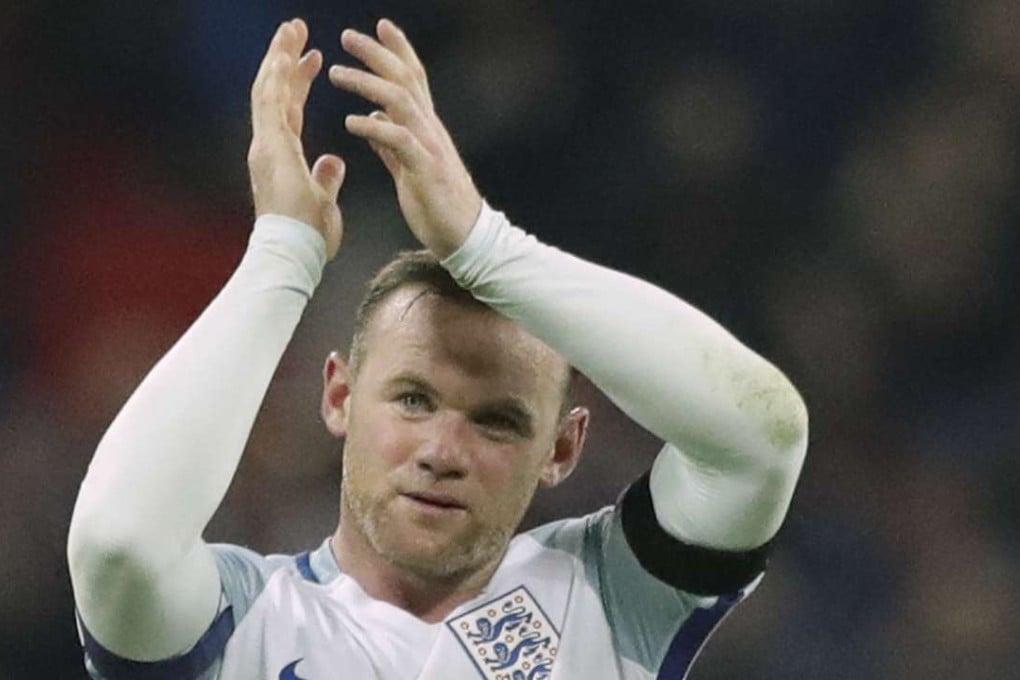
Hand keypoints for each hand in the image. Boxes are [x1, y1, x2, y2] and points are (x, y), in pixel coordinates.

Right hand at [249, 19, 345, 259]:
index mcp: (282, 155)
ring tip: (290, 29)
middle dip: (284, 58)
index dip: (299, 81)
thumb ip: (325, 177)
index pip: (289, 108)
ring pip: (268, 91)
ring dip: (279, 58)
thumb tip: (333, 162)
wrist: (294, 252)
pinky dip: (278, 79)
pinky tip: (286, 56)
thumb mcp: (323, 200)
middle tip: (295, 29)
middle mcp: (268, 146)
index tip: (313, 57)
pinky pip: (271, 106)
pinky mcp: (269, 148)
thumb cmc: (308, 235)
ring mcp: (265, 145)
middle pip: (274, 91)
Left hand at [329, 18, 482, 258]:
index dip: (397, 51)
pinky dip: (374, 127)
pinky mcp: (425, 169)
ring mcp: (429, 147)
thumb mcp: (410, 169)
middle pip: (405, 79)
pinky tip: (352, 121)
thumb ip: (391, 144)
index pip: (412, 79)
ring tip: (337, 73)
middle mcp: (429, 130)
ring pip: (400, 101)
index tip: (379, 27)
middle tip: (347, 36)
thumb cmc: (439, 205)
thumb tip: (375, 121)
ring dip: (367, 83)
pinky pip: (399, 140)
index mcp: (425, 128)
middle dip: (377, 54)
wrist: (465, 237)